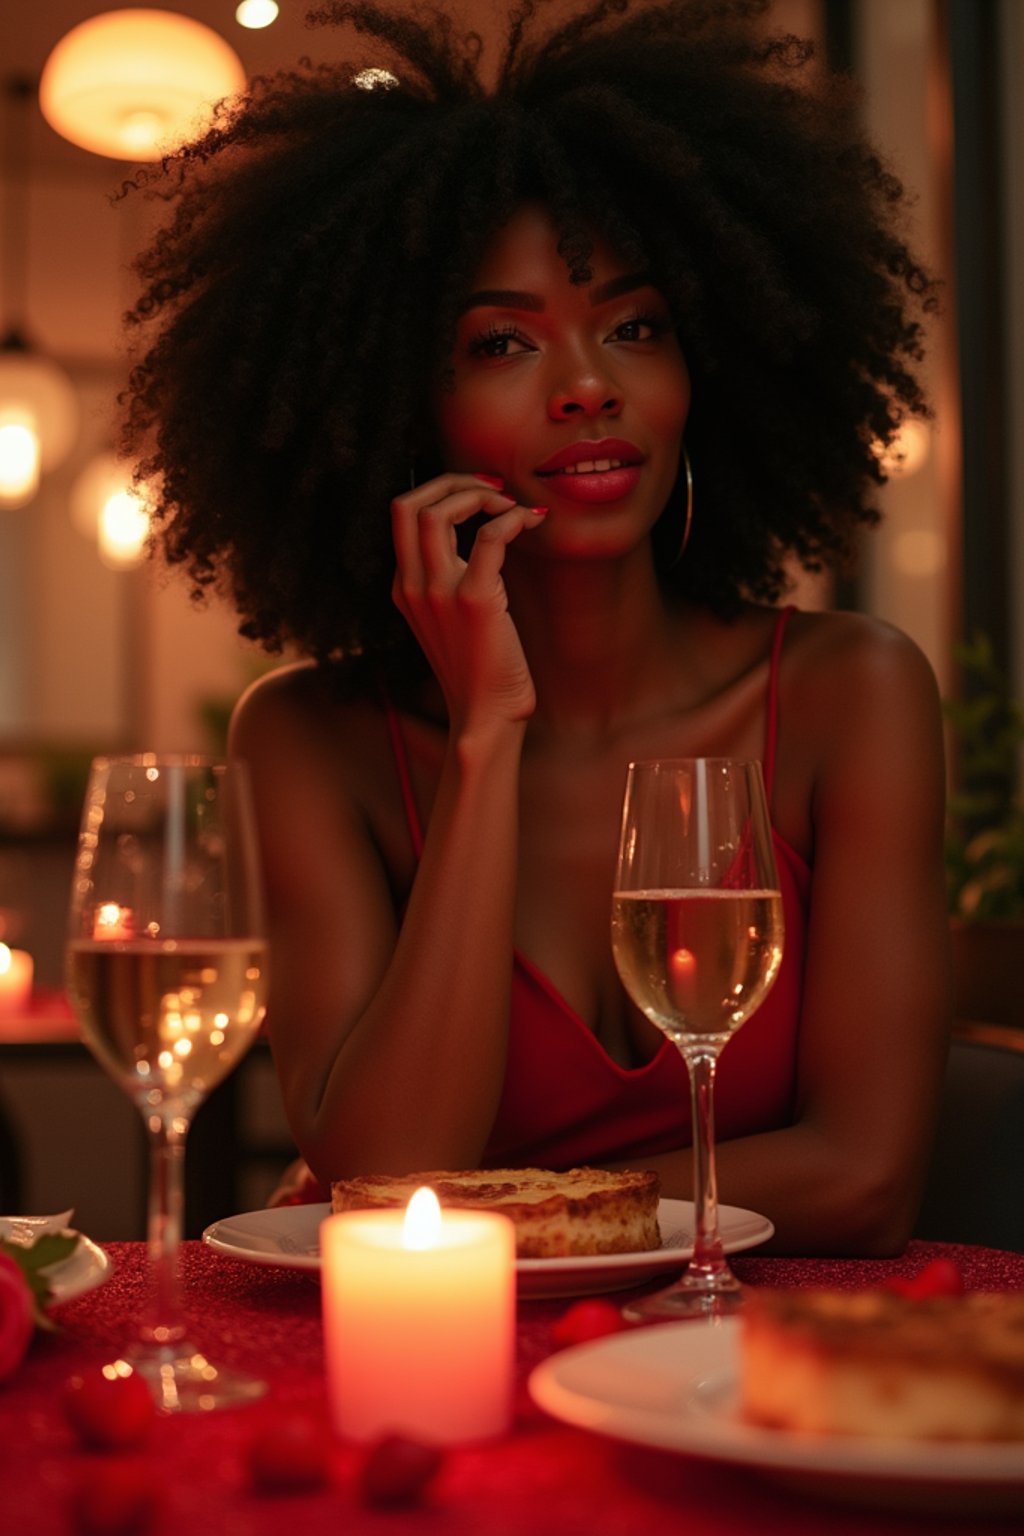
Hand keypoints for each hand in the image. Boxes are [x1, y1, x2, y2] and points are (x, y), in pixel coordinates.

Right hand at [390, 473, 543, 729]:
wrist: (486, 717)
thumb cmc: (480, 670)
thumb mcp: (452, 620)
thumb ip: (451, 582)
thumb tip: (483, 538)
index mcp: (404, 588)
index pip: (403, 514)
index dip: (441, 491)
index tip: (481, 495)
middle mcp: (412, 587)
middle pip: (408, 503)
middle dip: (453, 482)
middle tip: (495, 490)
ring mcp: (439, 594)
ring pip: (438, 511)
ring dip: (480, 494)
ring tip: (513, 506)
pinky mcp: (475, 602)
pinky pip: (488, 537)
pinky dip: (512, 519)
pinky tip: (531, 523)